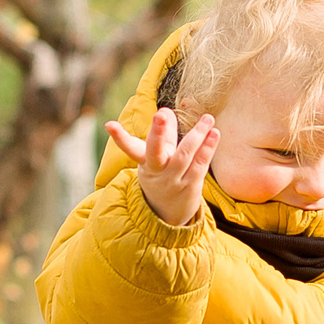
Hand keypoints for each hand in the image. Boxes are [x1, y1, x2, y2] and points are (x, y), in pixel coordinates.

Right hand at [107, 108, 217, 227]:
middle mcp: (157, 171)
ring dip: (197, 135)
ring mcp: (174, 180)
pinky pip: (200, 164)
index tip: (109, 125)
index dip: (119, 137)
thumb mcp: (157, 156)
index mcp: (144, 162)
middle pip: (154, 152)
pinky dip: (207, 148)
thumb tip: (166, 110)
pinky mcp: (191, 185)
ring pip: (184, 155)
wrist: (169, 213)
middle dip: (156, 133)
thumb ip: (163, 134)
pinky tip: (214, 133)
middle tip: (159, 115)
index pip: (129, 148)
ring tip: (207, 118)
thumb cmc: (162, 176)